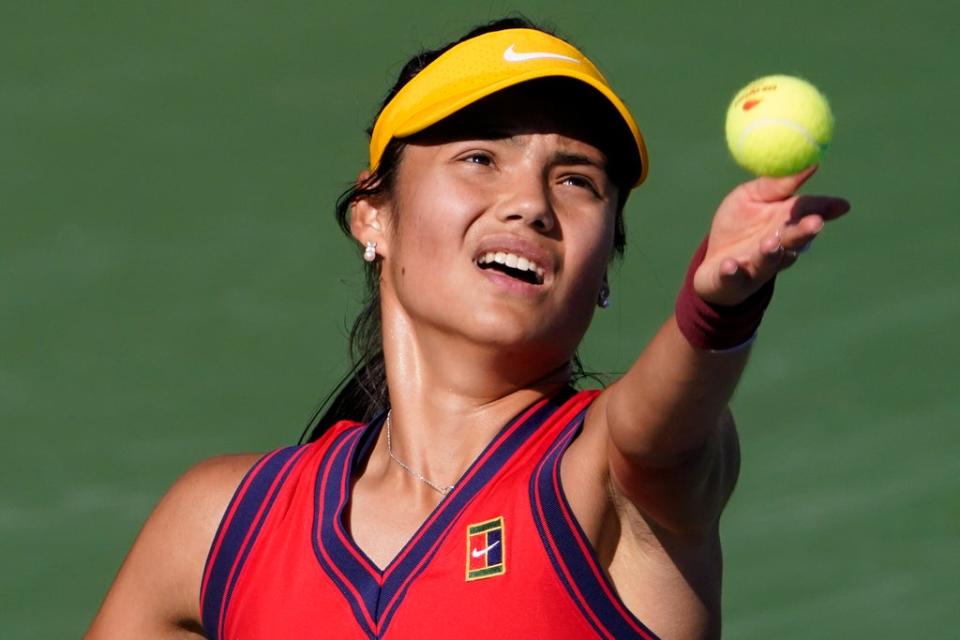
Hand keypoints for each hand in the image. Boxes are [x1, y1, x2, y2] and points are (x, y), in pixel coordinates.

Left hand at [694, 165, 850, 305]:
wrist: (713, 262)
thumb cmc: (737, 224)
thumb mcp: (751, 196)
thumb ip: (777, 184)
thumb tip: (812, 163)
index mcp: (784, 223)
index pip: (809, 213)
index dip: (826, 209)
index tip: (842, 205)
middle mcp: (777, 246)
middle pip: (794, 239)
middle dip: (805, 231)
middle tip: (815, 223)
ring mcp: (756, 265)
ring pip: (769, 260)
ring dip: (771, 252)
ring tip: (770, 242)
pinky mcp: (733, 280)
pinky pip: (733, 277)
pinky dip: (731, 271)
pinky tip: (729, 264)